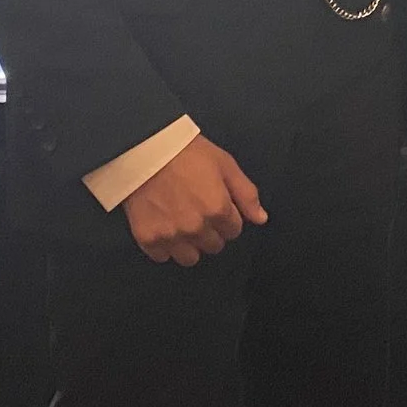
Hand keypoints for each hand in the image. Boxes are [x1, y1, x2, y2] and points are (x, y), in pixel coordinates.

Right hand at [121, 134, 266, 266]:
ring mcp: (171, 235)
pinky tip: (164, 227)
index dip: (227, 218)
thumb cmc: (188, 153)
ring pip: (190, 258)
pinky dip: (165, 247)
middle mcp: (196, 228)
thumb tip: (261, 219)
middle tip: (198, 211)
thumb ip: (246, 194)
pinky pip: (163, 257)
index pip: (234, 231)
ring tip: (182, 223)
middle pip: (214, 246)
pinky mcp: (147, 239)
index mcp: (218, 210)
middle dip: (211, 231)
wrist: (144, 149)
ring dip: (190, 244)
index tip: (216, 205)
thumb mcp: (225, 165)